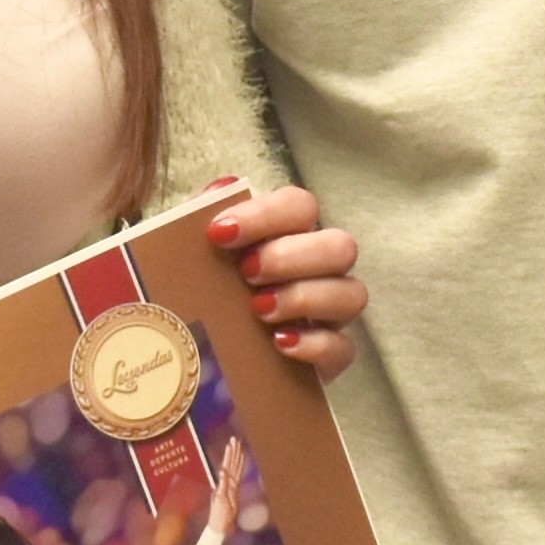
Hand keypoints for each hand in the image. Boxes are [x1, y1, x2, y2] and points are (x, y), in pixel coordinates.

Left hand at [203, 180, 364, 380]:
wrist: (198, 355)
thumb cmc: (202, 292)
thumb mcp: (191, 254)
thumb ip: (201, 216)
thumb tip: (223, 187)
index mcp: (288, 234)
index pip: (300, 206)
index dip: (265, 215)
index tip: (219, 233)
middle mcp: (318, 268)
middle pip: (340, 246)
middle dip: (292, 257)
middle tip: (246, 272)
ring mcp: (329, 313)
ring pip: (352, 295)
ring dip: (305, 298)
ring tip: (259, 309)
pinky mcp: (329, 357)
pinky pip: (343, 348)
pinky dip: (314, 344)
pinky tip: (278, 343)